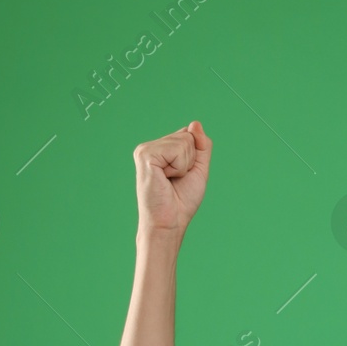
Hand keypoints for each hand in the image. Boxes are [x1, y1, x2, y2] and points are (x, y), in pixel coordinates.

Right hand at [133, 121, 212, 236]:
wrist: (170, 222)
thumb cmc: (182, 200)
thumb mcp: (198, 169)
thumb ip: (201, 145)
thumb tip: (195, 123)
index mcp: (160, 149)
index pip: (189, 135)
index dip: (194, 157)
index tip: (183, 175)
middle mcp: (150, 146)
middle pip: (188, 136)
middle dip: (191, 161)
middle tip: (176, 180)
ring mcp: (145, 149)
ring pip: (184, 142)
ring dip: (185, 165)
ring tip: (171, 180)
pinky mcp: (145, 155)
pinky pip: (178, 150)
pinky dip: (180, 167)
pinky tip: (165, 178)